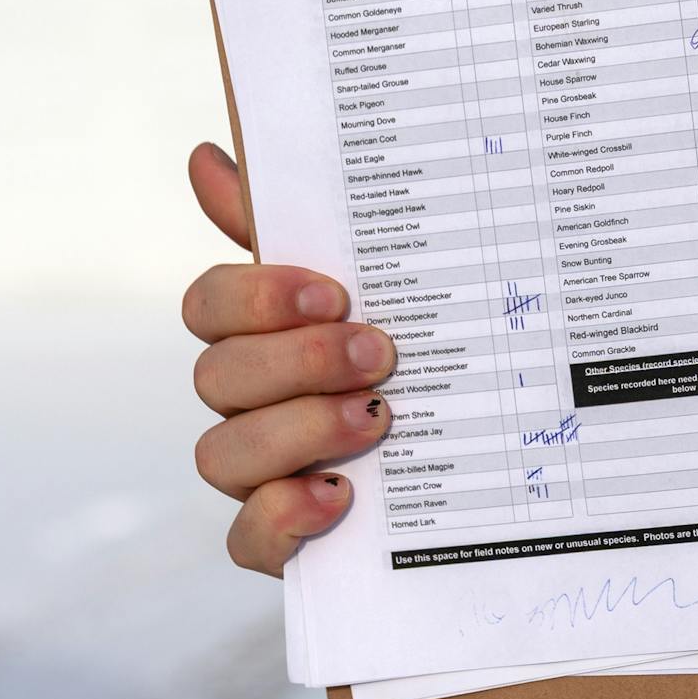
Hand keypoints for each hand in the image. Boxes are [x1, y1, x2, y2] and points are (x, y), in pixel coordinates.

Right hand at [183, 141, 394, 575]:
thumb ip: (298, 227)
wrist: (492, 469)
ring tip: (378, 419)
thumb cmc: (423, 355)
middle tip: (381, 354)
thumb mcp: (383, 285)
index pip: (208, 305)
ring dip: (298, 432)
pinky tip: (341, 497)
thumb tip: (206, 157)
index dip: (257, 298)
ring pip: (221, 455)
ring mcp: (259, 475)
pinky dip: (284, 519)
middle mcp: (248, 403)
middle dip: (298, 362)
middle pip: (216, 377)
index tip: (335, 292)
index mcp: (262, 335)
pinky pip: (245, 541)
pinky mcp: (282, 541)